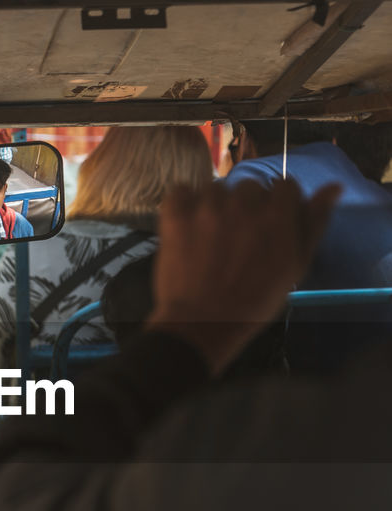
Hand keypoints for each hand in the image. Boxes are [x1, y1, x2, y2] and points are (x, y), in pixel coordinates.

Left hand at [146, 178, 339, 373]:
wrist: (200, 325)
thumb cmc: (254, 302)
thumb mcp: (294, 267)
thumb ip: (313, 224)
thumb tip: (333, 187)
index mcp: (277, 215)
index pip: (285, 185)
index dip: (279, 205)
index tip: (270, 226)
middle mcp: (243, 202)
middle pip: (251, 187)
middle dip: (248, 207)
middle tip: (240, 238)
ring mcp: (207, 206)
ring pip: (217, 189)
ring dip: (217, 206)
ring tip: (212, 237)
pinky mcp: (176, 214)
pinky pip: (182, 191)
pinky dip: (185, 204)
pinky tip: (189, 226)